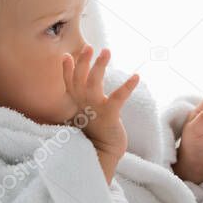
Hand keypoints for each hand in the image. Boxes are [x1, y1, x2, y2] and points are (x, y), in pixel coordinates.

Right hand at [60, 45, 139, 161]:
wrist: (99, 156)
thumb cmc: (93, 136)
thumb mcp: (83, 118)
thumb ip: (80, 105)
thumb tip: (79, 94)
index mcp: (76, 104)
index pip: (69, 84)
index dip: (67, 69)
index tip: (66, 56)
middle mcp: (82, 104)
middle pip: (79, 78)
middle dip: (83, 61)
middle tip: (88, 46)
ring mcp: (94, 109)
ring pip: (94, 83)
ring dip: (100, 65)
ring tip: (106, 51)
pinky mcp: (109, 115)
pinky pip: (118, 97)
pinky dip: (127, 86)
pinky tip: (136, 76)